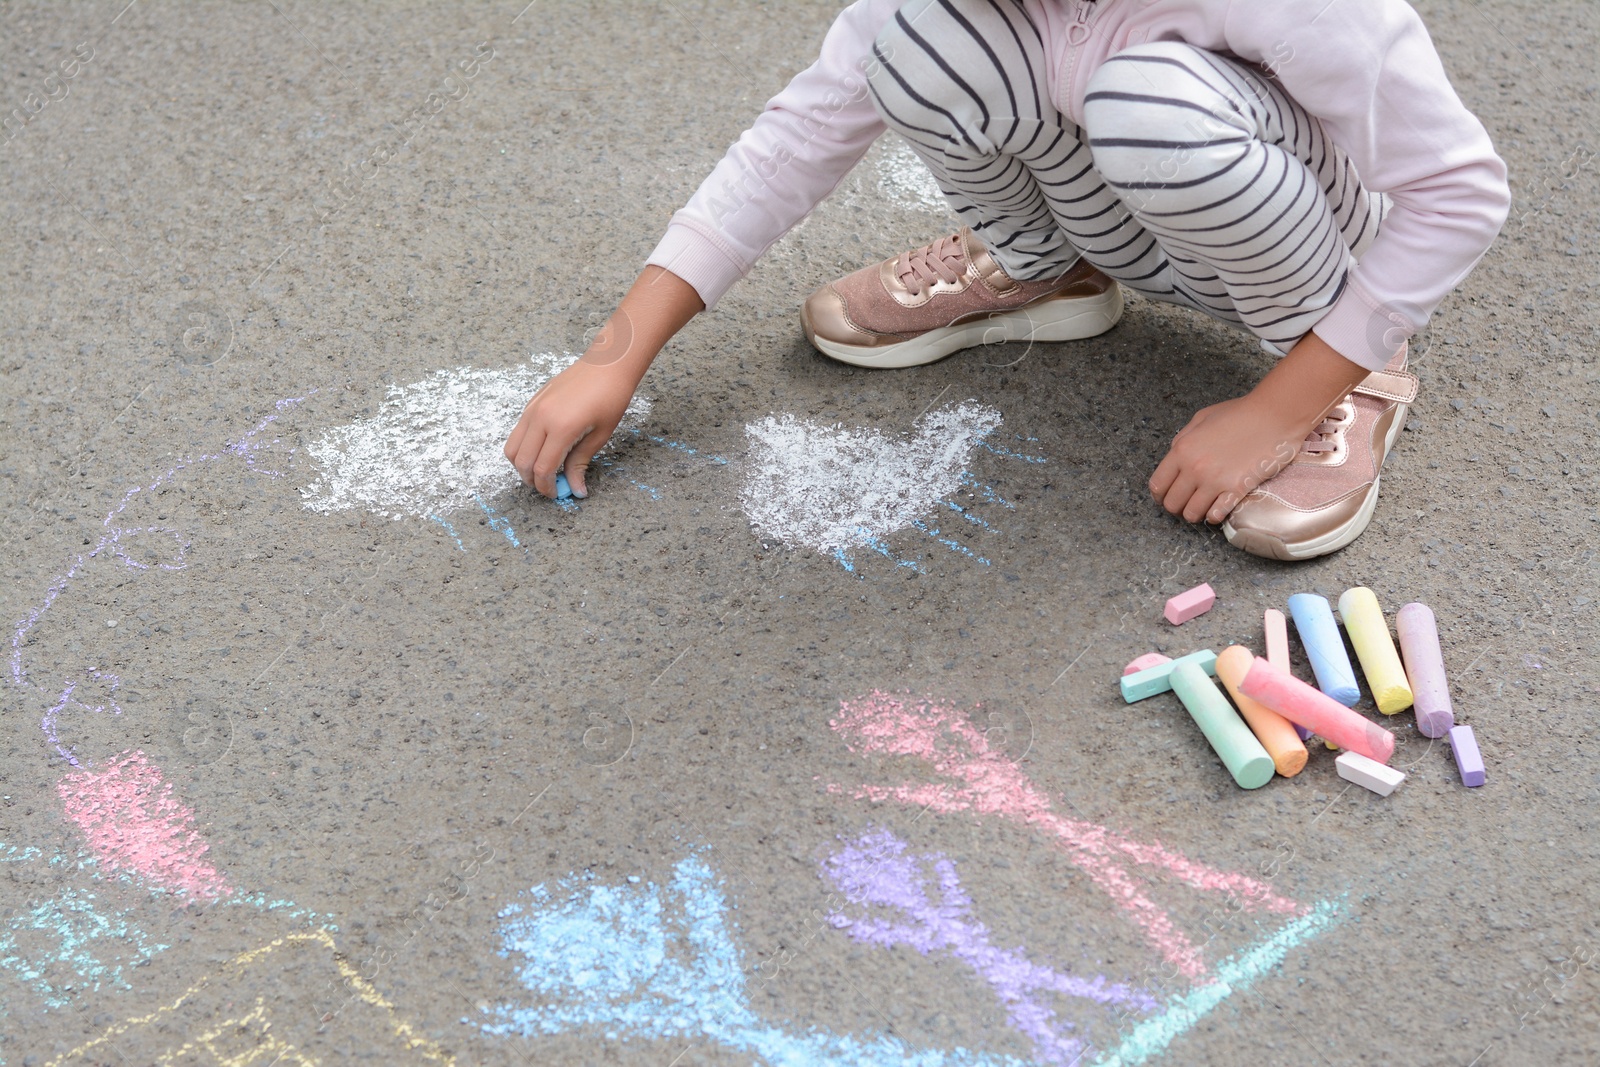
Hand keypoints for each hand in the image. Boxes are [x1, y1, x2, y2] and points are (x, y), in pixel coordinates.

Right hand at [503, 352, 639, 498]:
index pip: (542, 469)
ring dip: (523, 465)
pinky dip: (524, 448)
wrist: (608, 363)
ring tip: (543, 471)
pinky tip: (543, 451)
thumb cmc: (611, 397)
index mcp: (561, 428)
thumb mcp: (600, 434)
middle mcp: (540, 418)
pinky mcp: (532, 402)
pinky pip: (518, 432)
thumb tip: (576, 489)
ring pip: (513, 448)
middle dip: (533, 480)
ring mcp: (533, 408)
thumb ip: (581, 462)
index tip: (558, 495)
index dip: (547, 488)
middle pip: (522, 462)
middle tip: (549, 487)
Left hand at [1148, 393, 1305, 523]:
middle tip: (1186, 502)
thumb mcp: (1202, 418)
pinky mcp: (1236, 490)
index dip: (1159, 495)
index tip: (1165, 496)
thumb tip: (1173, 455)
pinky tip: (1218, 507)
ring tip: (1202, 506)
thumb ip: (1183, 438)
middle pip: (1172, 504)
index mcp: (1182, 450)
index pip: (1157, 485)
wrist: (1274, 416)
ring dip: (1195, 513)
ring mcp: (1215, 481)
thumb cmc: (1240, 413)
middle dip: (1176, 506)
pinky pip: (1216, 515)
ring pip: (1191, 514)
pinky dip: (1214, 515)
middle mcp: (1194, 469)